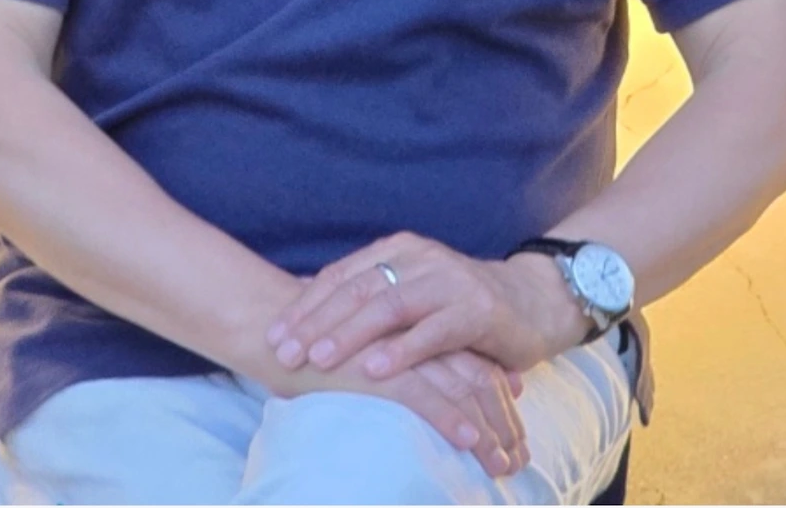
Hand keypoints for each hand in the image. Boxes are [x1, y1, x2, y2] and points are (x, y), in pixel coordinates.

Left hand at [266, 232, 587, 378]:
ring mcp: (448, 281)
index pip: (341, 275)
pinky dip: (401, 351)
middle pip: (357, 290)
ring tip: (318, 359)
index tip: (273, 332)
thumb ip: (371, 297)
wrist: (532, 301)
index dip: (306, 304)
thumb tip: (309, 313)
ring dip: (349, 335)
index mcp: (397, 249)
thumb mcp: (411, 291)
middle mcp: (419, 257)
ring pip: (389, 307)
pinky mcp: (476, 310)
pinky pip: (432, 332)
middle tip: (284, 350)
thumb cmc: (459, 303)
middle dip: (316, 322)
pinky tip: (375, 370)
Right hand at [285, 345, 528, 478]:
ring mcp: (396, 345)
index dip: (495, 383)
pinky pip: (426, 396)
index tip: (515, 414)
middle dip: (503, 415)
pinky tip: (471, 445)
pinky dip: (452, 421)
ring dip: (489, 428)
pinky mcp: (376, 366)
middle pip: (475, 369)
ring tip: (507, 465)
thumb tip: (409, 378)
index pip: (467, 353)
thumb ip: (385, 355)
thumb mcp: (355, 345)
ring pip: (460, 385)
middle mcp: (412, 328)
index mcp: (411, 320)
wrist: (263, 323)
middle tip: (521, 453)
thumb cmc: (305, 339)